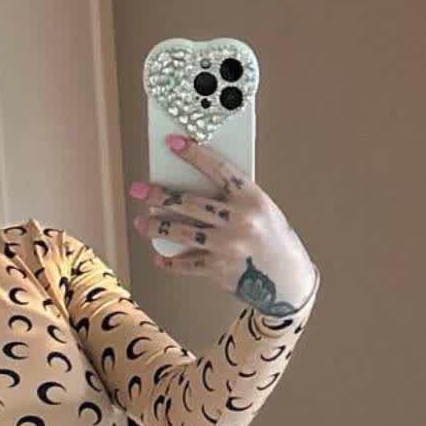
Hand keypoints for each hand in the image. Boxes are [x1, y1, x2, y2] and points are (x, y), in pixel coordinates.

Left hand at [128, 135, 316, 314]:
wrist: (287, 281)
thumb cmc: (272, 240)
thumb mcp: (262, 211)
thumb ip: (233, 200)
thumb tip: (191, 193)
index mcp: (252, 199)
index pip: (218, 169)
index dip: (194, 154)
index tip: (173, 143)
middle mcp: (238, 221)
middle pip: (189, 203)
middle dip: (159, 196)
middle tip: (139, 190)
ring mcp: (226, 246)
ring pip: (181, 232)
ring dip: (156, 227)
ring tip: (140, 223)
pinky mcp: (218, 269)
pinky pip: (186, 264)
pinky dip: (171, 262)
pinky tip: (159, 257)